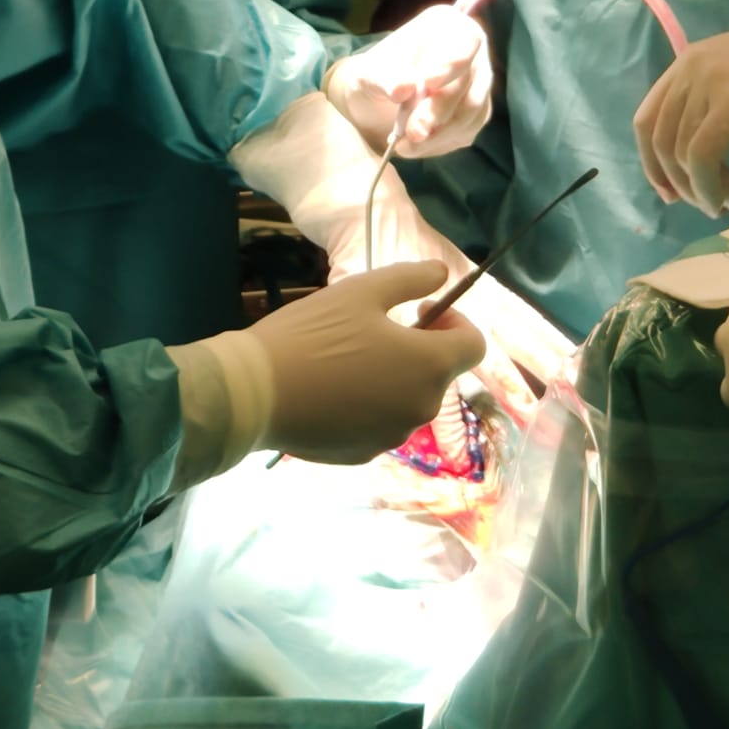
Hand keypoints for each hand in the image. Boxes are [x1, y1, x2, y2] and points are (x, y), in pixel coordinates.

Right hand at [252, 262, 485, 463]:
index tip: (420, 311)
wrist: (255, 393)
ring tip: (349, 358)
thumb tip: (441, 273)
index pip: (473, 345)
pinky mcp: (363, 455)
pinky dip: (369, 405)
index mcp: (430, 365)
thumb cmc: (312, 334)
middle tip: (376, 330)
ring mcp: (393, 437)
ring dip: (395, 377)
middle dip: (421, 348)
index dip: (454, 322)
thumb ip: (411, 279)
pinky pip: (380, 423)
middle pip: (440, 373)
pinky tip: (332, 390)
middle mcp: (422, 408)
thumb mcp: (362, 291)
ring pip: (409, 400)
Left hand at [325, 5, 493, 158]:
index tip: (427, 84)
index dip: (449, 65)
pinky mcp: (475, 115)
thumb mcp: (368, 73)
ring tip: (404, 145)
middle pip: (469, 83)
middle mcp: (471, 53)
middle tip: (412, 132)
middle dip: (439, 110)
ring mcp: (477, 84)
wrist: (374, 101)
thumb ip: (385, 78)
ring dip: (439, 133)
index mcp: (447, 26)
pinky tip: (413, 146)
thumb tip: (403, 88)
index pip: (463, 41)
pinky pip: (466, 130)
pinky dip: (439, 142)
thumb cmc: (373, 77)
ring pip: (471, 112)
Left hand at [634, 7, 728, 217]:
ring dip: (703, 190)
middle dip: (680, 182)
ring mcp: (710, 84)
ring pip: (680, 155)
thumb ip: (719, 103)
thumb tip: (702, 155)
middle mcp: (691, 67)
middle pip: (659, 141)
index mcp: (691, 60)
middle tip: (711, 205)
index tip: (672, 193)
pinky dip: (711, 189)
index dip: (653, 163)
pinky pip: (702, 160)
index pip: (648, 119)